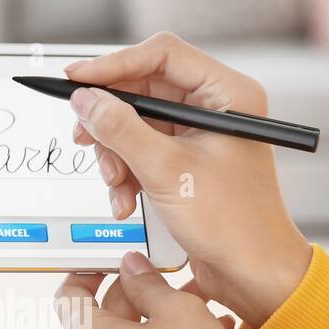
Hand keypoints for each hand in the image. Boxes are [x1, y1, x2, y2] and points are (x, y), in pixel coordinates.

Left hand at [58, 252, 247, 328]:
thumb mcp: (177, 312)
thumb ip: (151, 285)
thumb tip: (135, 269)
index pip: (70, 291)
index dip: (90, 267)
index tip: (116, 255)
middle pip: (109, 312)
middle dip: (144, 290)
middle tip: (174, 274)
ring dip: (167, 314)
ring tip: (206, 301)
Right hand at [66, 32, 312, 327]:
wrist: (252, 273)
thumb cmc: (234, 224)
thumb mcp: (166, 171)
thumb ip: (120, 129)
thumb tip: (85, 99)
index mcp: (227, 94)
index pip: (161, 55)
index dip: (113, 65)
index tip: (76, 80)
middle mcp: (215, 107)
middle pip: (143, 90)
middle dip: (111, 123)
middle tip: (85, 138)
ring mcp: (200, 135)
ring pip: (137, 124)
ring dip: (116, 156)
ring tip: (116, 185)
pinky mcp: (187, 161)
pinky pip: (143, 151)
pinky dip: (127, 174)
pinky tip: (126, 201)